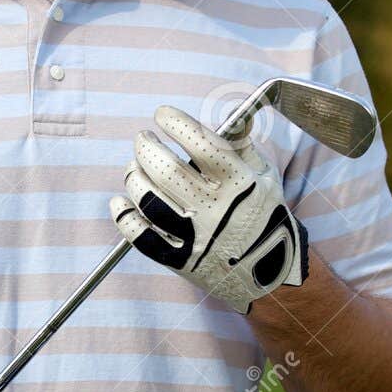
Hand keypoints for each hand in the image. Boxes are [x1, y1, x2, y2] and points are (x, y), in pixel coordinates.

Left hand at [110, 105, 308, 313]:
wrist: (272, 277)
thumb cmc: (265, 218)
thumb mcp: (265, 177)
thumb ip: (244, 145)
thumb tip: (237, 115)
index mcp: (239, 183)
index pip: (200, 142)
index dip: (175, 122)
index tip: (163, 115)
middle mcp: (216, 208)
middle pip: (167, 170)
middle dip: (146, 147)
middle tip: (143, 139)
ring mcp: (196, 237)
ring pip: (150, 200)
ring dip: (134, 178)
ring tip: (134, 168)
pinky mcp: (181, 261)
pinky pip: (142, 238)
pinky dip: (124, 217)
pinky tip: (119, 201)